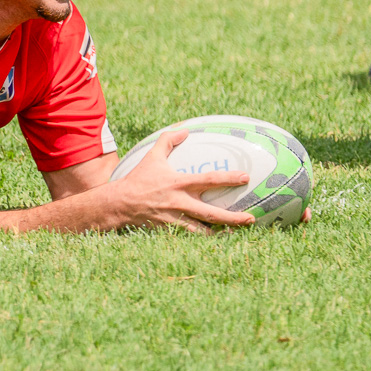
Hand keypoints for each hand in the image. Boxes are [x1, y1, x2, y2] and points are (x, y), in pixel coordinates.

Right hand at [105, 130, 254, 232]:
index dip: (228, 178)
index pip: (208, 180)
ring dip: (222, 234)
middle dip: (234, 218)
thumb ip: (168, 141)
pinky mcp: (169, 231)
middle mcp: (180, 203)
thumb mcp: (151, 156)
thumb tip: (185, 129)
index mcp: (179, 183)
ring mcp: (175, 220)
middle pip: (212, 213)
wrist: (119, 203)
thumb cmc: (138, 179)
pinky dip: (204, 240)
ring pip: (204, 232)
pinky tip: (216, 240)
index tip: (246, 177)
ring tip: (238, 234)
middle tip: (251, 219)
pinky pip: (190, 238)